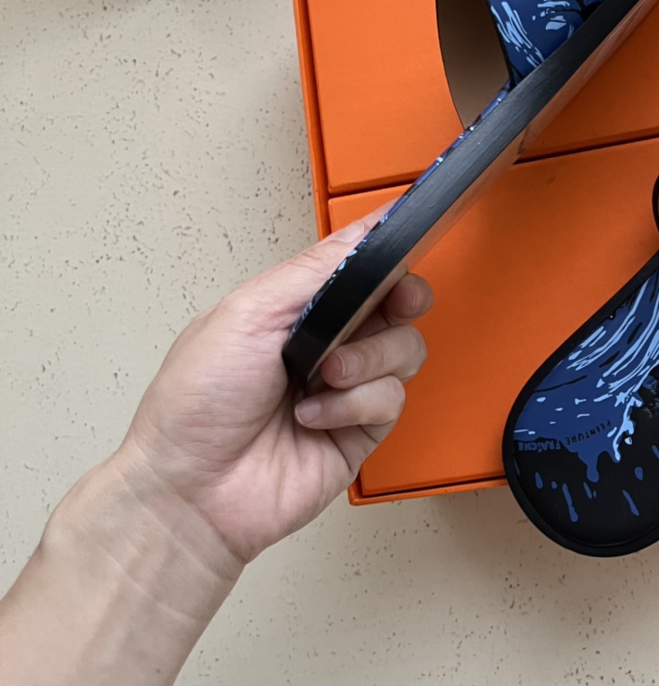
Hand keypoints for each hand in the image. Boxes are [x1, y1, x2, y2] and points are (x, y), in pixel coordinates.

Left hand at [119, 208, 430, 564]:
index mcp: (297, 306)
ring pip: (405, 348)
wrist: (190, 491)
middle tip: (395, 302)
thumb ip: (313, 270)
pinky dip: (354, 404)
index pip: (359, 266)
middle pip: (397, 303)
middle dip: (403, 297)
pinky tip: (314, 415)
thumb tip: (364, 230)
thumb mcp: (248, 313)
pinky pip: (391, 399)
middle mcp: (328, 342)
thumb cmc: (195, 403)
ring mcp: (347, 387)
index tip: (404, 245)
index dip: (388, 254)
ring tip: (324, 375)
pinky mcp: (361, 429)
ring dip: (368, 358)